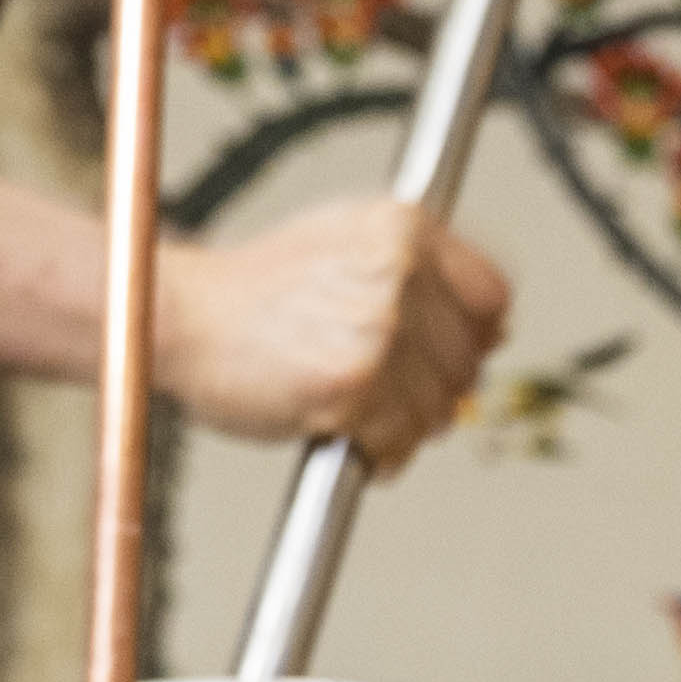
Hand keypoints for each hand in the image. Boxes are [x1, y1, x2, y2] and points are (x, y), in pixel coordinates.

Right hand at [153, 195, 511, 461]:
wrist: (182, 316)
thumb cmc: (258, 291)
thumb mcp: (346, 245)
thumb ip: (422, 272)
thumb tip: (497, 328)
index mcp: (402, 228)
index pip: (492, 296)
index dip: (477, 337)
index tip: (449, 356)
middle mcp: (396, 271)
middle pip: (469, 362)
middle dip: (433, 391)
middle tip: (384, 395)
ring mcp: (377, 329)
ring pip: (438, 409)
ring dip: (405, 427)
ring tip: (359, 413)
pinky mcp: (353, 385)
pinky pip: (399, 442)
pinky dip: (379, 453)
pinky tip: (347, 434)